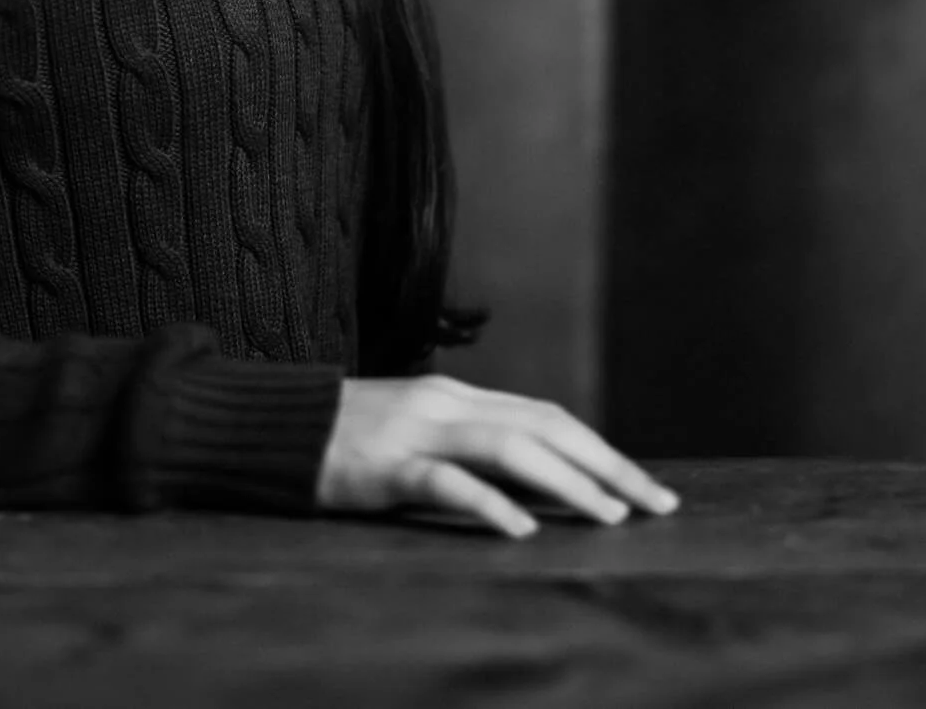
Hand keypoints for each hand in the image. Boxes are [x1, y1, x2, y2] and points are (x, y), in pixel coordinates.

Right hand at [314, 375, 679, 537]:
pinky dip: (489, 503)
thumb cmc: (343, 438)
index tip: (645, 487)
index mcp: (457, 395)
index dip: (602, 451)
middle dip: (609, 466)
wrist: (268, 425)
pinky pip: (445, 481)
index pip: (549, 417)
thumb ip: (466, 443)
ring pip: (511, 447)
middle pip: (546, 426)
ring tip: (610, 516)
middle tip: (657, 503)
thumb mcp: (414, 431)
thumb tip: (533, 478)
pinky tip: (522, 529)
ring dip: (568, 483)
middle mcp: (447, 403)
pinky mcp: (383, 466)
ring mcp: (416, 430)